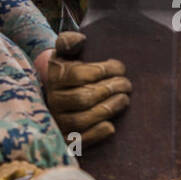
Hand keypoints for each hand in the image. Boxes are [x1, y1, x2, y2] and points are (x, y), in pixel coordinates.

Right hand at [45, 32, 130, 146]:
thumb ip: (69, 41)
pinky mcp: (66, 140)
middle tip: (127, 84)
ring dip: (109, 109)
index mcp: (54, 77)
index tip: (120, 67)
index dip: (103, 71)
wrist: (62, 93)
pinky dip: (97, 134)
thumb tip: (80, 39)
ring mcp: (58, 121)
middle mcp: (53, 101)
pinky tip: (112, 125)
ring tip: (124, 100)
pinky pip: (80, 140)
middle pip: (83, 98)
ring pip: (83, 119)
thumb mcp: (67, 53)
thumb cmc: (71, 70)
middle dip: (110, 89)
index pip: (78, 75)